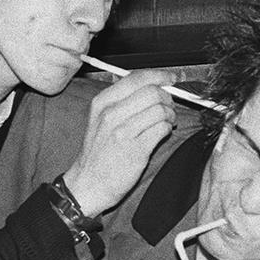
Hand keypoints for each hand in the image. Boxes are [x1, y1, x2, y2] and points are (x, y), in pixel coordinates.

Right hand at [59, 69, 176, 216]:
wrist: (88, 183)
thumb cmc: (99, 152)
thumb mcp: (101, 119)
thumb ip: (123, 100)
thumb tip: (153, 84)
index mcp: (102, 102)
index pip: (136, 78)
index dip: (160, 75)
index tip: (171, 78)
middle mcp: (111, 114)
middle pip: (152, 92)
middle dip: (167, 98)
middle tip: (168, 107)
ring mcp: (123, 132)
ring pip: (160, 110)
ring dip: (170, 115)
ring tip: (166, 122)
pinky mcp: (136, 149)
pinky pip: (162, 129)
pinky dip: (168, 129)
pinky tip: (162, 133)